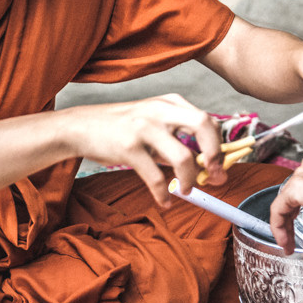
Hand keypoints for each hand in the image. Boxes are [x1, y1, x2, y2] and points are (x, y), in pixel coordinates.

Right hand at [65, 94, 225, 205]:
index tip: (219, 166)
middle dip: (214, 154)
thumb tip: (204, 163)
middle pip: (203, 125)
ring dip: (189, 180)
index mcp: (169, 102)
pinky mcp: (129, 147)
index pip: (207, 119)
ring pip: (183, 157)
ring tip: (186, 191)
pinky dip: (164, 194)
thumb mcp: (151, 120)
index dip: (218, 145)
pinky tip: (165, 201)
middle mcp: (160, 110)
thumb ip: (175, 136)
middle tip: (214, 176)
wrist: (82, 126)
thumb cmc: (120, 126)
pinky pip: (156, 177)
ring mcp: (144, 127)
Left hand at [268, 153, 302, 252]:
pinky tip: (285, 240)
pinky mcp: (295, 188)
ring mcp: (302, 174)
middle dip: (291, 217)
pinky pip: (278, 208)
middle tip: (291, 236)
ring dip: (284, 225)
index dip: (301, 206)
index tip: (300, 222)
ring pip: (284, 201)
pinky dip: (278, 226)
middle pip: (292, 193)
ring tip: (287, 242)